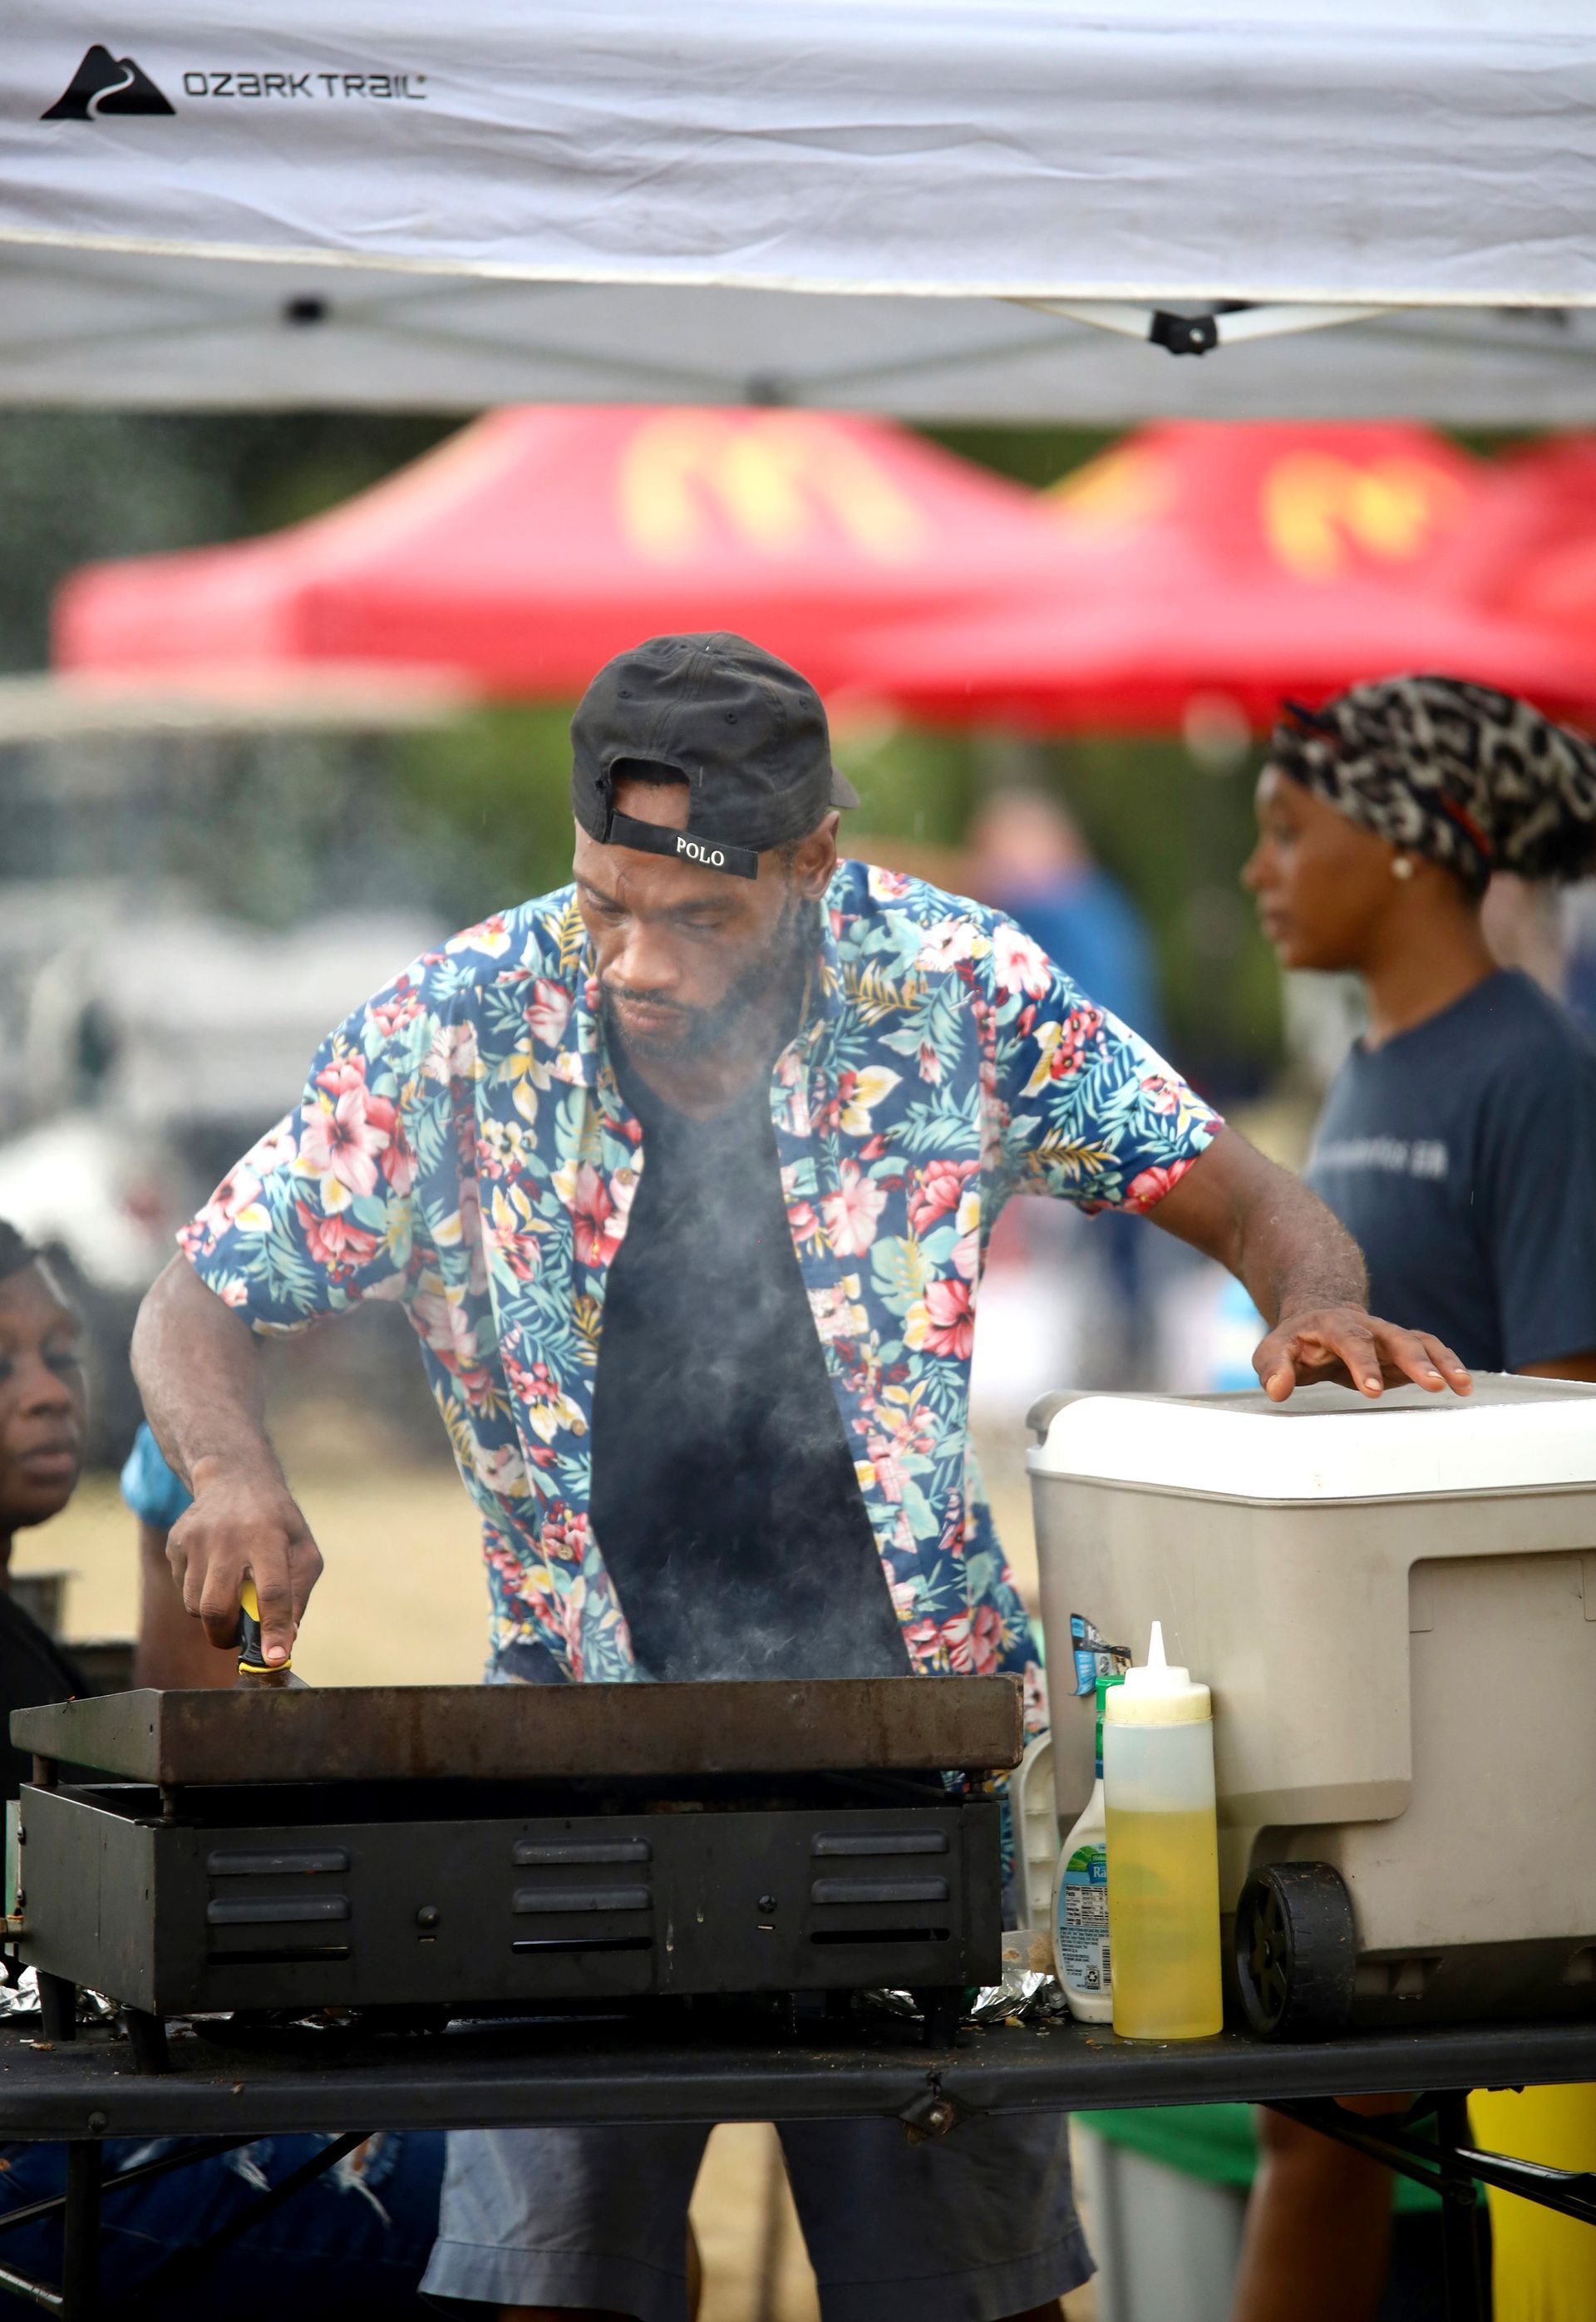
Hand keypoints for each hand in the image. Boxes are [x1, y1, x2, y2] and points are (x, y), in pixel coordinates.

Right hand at [165, 1461, 323, 1665]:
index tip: (275, 1659)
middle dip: (226, 1635)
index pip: (273, 1593)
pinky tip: (214, 1569)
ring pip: (195, 1604)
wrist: (235, 1478)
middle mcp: (228, 1538)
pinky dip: (198, 1592)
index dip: (274, 1630)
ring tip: (229, 1595)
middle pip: (217, 1608)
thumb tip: (285, 1642)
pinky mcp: (176, 1542)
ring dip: (213, 1615)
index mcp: (268, 1538)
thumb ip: (298, 1594)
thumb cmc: (277, 1523)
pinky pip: (182, 1587)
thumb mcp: (303, 1549)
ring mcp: (197, 1539)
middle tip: (237, 1637)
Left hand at [1253, 1308, 1472, 1402]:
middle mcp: (1367, 1327)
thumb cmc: (1296, 1341)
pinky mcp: (1404, 1348)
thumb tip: (1278, 1389)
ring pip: (1420, 1342)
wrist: (1319, 1316)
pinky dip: (1448, 1365)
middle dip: (1414, 1361)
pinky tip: (1463, 1385)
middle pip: (1395, 1338)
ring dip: (1442, 1362)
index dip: (1362, 1364)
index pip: (1350, 1340)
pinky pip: (1431, 1352)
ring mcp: (1389, 1336)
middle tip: (1432, 1384)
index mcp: (1333, 1325)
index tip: (1371, 1390)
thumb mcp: (1273, 1351)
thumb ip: (1274, 1368)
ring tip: (1461, 1385)